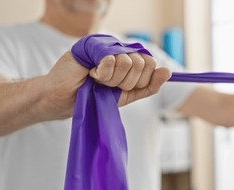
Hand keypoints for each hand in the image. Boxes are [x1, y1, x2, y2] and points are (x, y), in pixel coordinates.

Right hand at [43, 51, 170, 118]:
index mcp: (130, 61)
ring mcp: (108, 45)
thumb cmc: (93, 97)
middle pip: (143, 64)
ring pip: (128, 62)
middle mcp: (121, 50)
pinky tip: (90, 73)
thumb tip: (168, 72)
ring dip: (112, 80)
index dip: (143, 81)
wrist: (65, 100)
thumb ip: (149, 86)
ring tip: (97, 80)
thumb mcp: (127, 95)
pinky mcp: (94, 45)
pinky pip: (112, 59)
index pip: (152, 64)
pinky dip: (102, 73)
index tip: (125, 88)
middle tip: (108, 85)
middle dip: (126, 83)